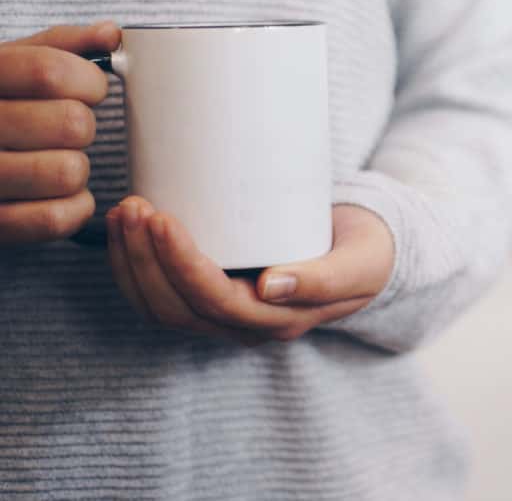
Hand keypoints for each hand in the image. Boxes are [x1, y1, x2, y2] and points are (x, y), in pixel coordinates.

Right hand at [0, 23, 119, 246]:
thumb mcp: (8, 66)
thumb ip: (58, 45)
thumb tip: (111, 34)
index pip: (49, 71)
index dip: (89, 81)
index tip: (90, 89)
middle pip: (71, 123)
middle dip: (84, 127)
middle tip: (68, 131)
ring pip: (67, 172)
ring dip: (78, 170)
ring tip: (58, 161)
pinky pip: (54, 218)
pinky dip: (74, 209)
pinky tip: (62, 196)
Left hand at [106, 197, 393, 345]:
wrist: (367, 256)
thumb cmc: (365, 254)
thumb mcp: (359, 265)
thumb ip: (323, 279)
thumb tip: (269, 287)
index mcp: (280, 322)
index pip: (214, 301)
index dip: (180, 264)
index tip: (162, 218)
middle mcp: (245, 327)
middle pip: (176, 308)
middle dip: (144, 259)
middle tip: (134, 205)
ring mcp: (225, 316)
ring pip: (159, 307)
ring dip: (131, 262)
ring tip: (124, 211)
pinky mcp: (212, 297)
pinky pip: (159, 296)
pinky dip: (133, 266)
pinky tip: (125, 230)